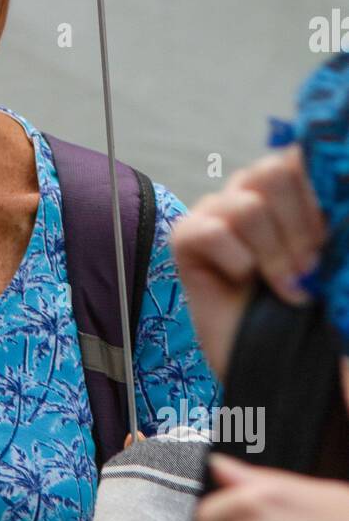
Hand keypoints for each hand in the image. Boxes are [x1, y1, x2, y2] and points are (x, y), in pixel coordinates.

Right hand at [171, 146, 326, 379]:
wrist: (282, 365)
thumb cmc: (317, 314)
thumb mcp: (340, 266)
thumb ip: (339, 225)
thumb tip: (340, 183)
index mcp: (295, 188)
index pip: (303, 155)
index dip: (319, 190)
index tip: (329, 237)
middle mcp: (255, 191)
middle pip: (274, 170)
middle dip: (300, 228)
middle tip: (310, 270)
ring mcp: (218, 211)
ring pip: (248, 205)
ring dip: (274, 255)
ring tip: (284, 287)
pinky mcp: (187, 237)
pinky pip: (213, 231)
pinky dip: (237, 262)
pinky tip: (242, 284)